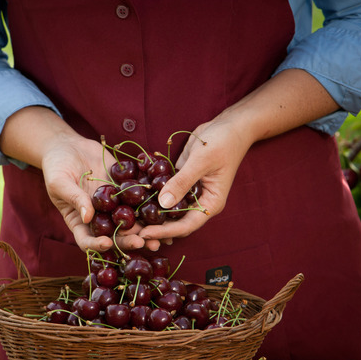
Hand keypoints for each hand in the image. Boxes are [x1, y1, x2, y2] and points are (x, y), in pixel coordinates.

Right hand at [41, 135, 152, 251]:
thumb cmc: (56, 166)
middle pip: (115, 235)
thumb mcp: (59, 182)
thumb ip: (74, 198)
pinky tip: (165, 208)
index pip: (87, 240)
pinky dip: (152, 205)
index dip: (97, 245)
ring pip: (132, 221)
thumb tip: (88, 216)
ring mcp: (114, 205)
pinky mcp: (126, 190)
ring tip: (162, 234)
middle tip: (144, 242)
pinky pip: (140, 199)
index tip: (108, 243)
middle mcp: (99, 217)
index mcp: (80, 221)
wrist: (69, 147)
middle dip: (130, 241)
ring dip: (147, 229)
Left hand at [138, 117, 255, 241]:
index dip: (165, 231)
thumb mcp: (201, 161)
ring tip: (130, 220)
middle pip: (175, 222)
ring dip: (152, 214)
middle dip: (155, 228)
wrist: (229, 126)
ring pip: (169, 210)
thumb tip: (163, 204)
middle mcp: (200, 202)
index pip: (186, 225)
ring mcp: (190, 192)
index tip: (144, 234)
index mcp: (210, 203)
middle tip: (132, 231)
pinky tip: (134, 198)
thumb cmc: (222, 142)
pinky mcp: (181, 180)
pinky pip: (165, 192)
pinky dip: (152, 196)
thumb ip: (182, 182)